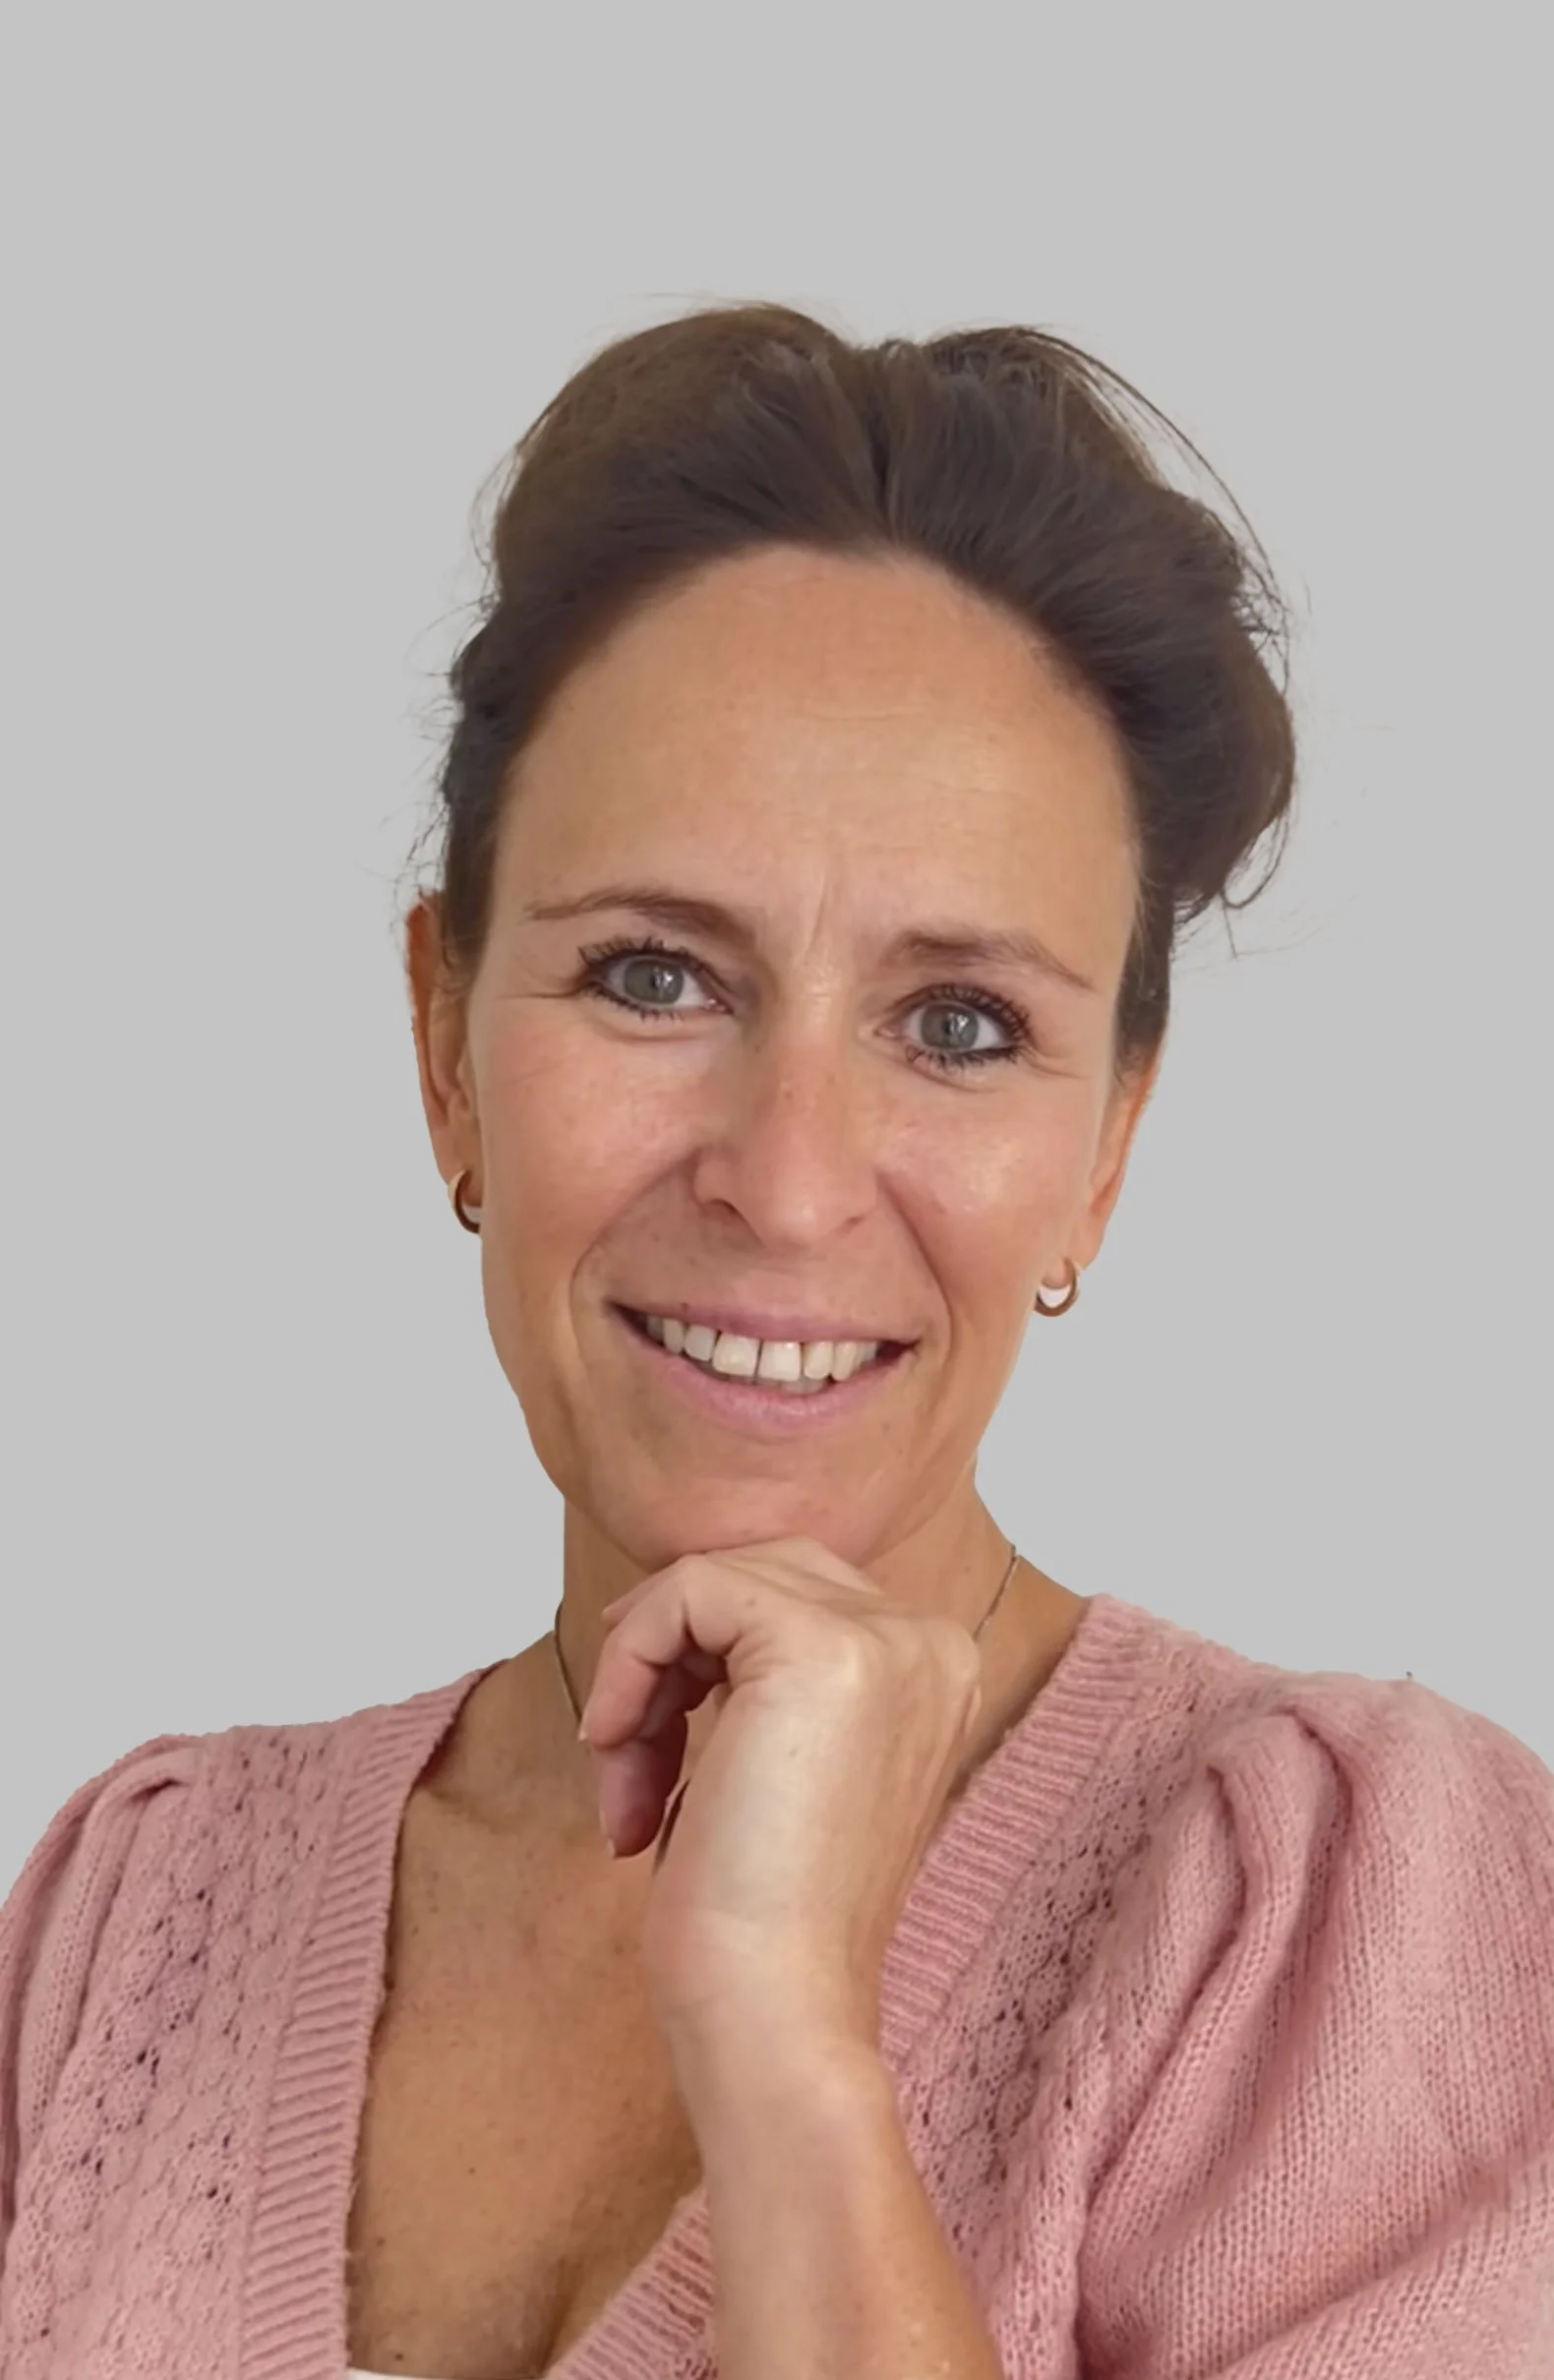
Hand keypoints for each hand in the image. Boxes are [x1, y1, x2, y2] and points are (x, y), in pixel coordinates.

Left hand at [578, 1536, 985, 2054]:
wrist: (775, 2009)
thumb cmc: (762, 1916)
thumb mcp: (777, 1761)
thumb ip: (761, 1673)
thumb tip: (673, 1603)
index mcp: (934, 1670)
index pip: (791, 1594)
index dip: (696, 1657)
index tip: (646, 1750)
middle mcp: (928, 1643)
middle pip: (756, 1572)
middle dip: (668, 1656)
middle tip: (624, 1759)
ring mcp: (885, 1641)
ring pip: (715, 1577)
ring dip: (641, 1670)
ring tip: (624, 1780)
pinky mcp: (818, 1647)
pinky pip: (686, 1590)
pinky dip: (626, 1659)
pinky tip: (613, 1748)